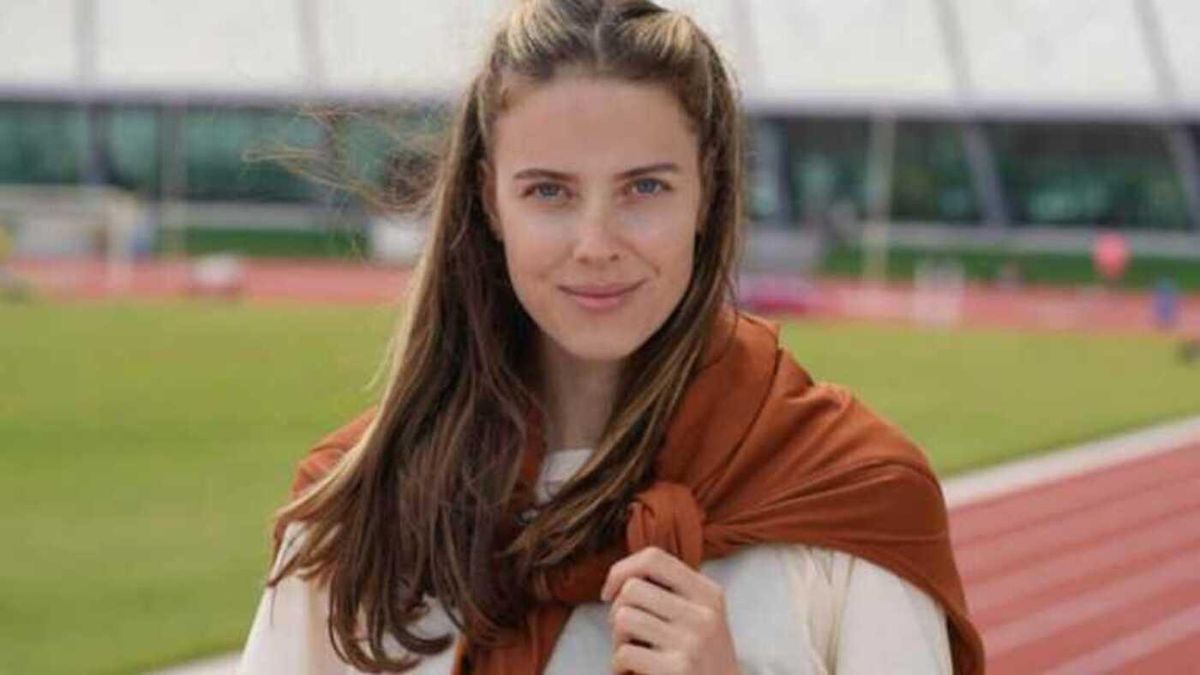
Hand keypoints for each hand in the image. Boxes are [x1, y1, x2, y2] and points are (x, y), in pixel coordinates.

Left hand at [600, 547, 739, 674]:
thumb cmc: (701, 659)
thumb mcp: (700, 616)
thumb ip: (671, 592)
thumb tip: (621, 576)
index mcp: (708, 593)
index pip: (653, 558)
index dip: (621, 570)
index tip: (610, 592)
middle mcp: (703, 614)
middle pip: (631, 589)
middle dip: (617, 612)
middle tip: (626, 634)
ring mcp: (691, 642)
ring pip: (624, 618)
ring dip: (618, 640)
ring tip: (632, 653)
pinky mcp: (678, 669)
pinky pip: (624, 653)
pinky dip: (618, 666)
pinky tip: (632, 673)